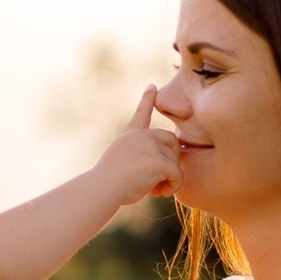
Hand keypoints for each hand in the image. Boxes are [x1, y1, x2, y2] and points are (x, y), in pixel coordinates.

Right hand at [92, 87, 181, 204]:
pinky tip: (162, 192)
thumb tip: (164, 165)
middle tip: (161, 179)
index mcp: (130, 136)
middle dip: (172, 159)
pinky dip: (174, 186)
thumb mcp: (119, 163)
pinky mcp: (160, 161)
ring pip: (175, 161)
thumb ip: (139, 157)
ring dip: (170, 178)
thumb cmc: (107, 184)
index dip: (147, 100)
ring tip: (156, 190)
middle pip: (172, 141)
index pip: (141, 115)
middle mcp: (142, 136)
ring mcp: (152, 146)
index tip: (152, 87)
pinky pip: (177, 174)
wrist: (102, 188)